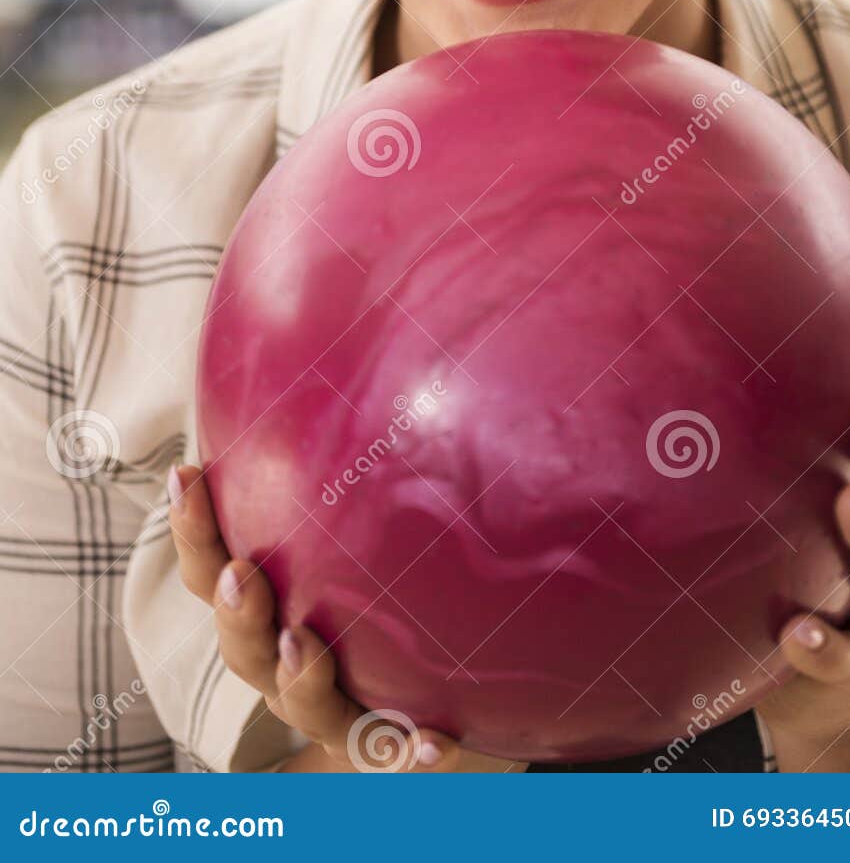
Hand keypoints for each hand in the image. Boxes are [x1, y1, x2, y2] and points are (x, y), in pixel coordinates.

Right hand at [168, 464, 522, 771]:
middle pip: (237, 642)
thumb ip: (341, 445)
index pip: (208, 564)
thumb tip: (351, 323)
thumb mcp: (353, 517)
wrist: (428, 701)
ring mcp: (333, 709)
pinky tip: (436, 741)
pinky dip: (408, 749)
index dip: (192, 524)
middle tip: (240, 571)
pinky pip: (396, 752)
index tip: (188, 470)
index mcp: (263, 600)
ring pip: (299, 702)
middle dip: (233, 606)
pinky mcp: (389, 743)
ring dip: (296, 677)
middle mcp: (284, 657)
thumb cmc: (377, 585)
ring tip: (303, 643)